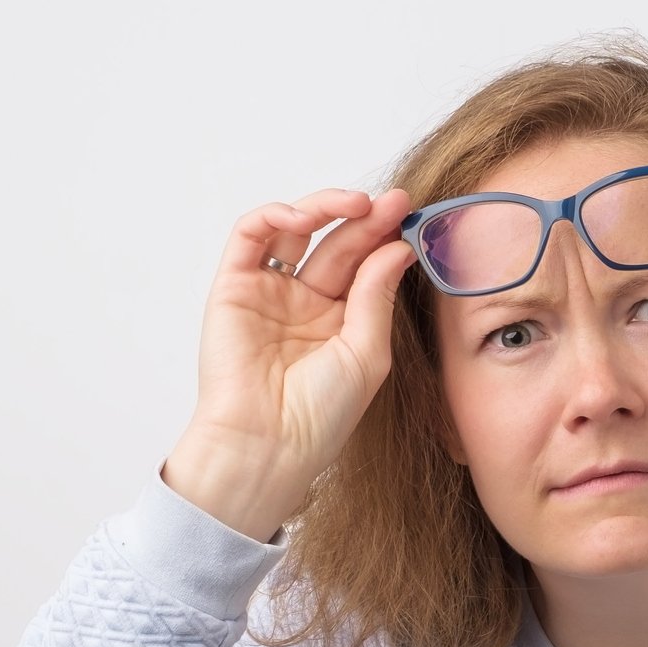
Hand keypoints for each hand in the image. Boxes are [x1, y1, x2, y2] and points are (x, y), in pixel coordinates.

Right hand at [172, 186, 418, 529]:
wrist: (267, 443)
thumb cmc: (320, 414)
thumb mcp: (366, 352)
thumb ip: (377, 295)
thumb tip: (398, 246)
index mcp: (341, 323)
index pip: (366, 265)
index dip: (387, 238)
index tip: (413, 217)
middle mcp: (305, 304)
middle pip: (337, 244)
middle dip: (367, 219)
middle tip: (395, 202)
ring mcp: (269, 293)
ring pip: (296, 231)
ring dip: (326, 208)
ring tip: (358, 204)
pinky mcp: (234, 287)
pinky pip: (251, 236)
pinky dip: (276, 216)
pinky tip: (307, 217)